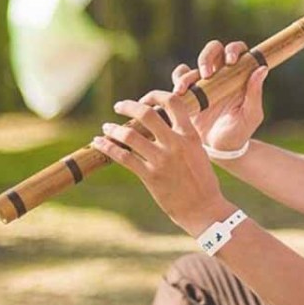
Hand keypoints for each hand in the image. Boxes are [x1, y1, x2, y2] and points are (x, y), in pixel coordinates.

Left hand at [92, 96, 235, 235]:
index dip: (155, 95)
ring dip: (114, 129)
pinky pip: (123, 157)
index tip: (145, 99)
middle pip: (146, 114)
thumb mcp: (198, 151)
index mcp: (190, 135)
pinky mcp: (150, 176)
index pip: (173, 102)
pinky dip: (108, 147)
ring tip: (106, 127)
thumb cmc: (202, 180)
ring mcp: (162, 160)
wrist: (204, 208)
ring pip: (130, 136)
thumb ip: (183, 136)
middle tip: (119, 106)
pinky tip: (99, 142)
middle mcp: (175, 143)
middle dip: (128, 106)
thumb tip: (163, 124)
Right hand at [170, 40, 268, 152]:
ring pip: (193, 65)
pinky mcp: (188, 93)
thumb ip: (255, 93)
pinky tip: (178, 93)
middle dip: (207, 56)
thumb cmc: (240, 132)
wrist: (220, 151)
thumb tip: (262, 69)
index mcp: (239, 75)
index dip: (233, 50)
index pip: (237, 50)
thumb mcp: (251, 115)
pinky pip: (179, 79)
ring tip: (183, 90)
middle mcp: (221, 74)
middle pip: (213, 50)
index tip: (231, 61)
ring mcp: (203, 83)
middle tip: (206, 73)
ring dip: (188, 75)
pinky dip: (177, 81)